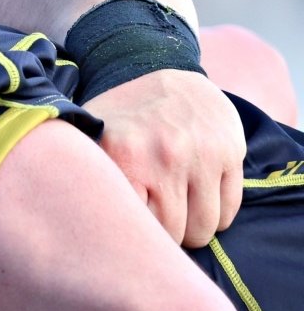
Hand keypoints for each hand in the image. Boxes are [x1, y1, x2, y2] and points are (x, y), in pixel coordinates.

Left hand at [86, 69, 244, 246]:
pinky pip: (229, 208)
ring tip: (175, 214)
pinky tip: (197, 203)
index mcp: (125, 158)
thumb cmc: (114, 121)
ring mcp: (204, 155)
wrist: (152, 71)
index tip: (124, 236)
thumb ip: (85, 182)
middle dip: (163, 239)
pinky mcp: (231, 151)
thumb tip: (77, 229)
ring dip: (191, 230)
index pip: (134, 229)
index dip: (130, 240)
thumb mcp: (86, 144)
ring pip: (204, 227)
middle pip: (174, 235)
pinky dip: (215, 215)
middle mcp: (167, 157)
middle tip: (152, 226)